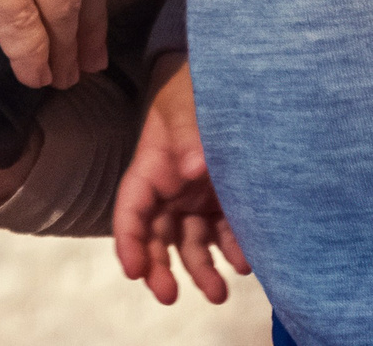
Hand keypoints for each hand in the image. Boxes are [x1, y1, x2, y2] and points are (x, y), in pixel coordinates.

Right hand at [113, 51, 248, 305]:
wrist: (225, 77)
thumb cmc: (194, 86)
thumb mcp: (186, 103)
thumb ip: (188, 133)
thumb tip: (194, 168)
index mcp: (152, 167)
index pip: (131, 209)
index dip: (128, 241)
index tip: (134, 270)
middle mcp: (170, 189)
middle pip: (157, 236)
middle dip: (159, 268)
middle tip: (168, 295)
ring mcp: (197, 196)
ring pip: (191, 243)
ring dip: (201, 270)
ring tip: (219, 294)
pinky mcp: (223, 199)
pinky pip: (224, 232)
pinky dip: (231, 250)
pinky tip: (243, 262)